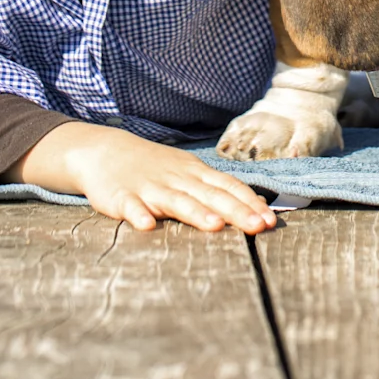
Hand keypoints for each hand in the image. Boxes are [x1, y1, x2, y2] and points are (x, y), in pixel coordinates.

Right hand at [9, 121, 276, 233]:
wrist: (107, 151)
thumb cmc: (157, 168)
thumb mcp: (189, 174)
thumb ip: (219, 190)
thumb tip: (257, 206)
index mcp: (195, 174)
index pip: (228, 186)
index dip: (250, 203)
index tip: (271, 219)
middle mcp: (177, 179)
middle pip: (211, 195)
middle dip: (236, 211)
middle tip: (259, 227)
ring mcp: (149, 187)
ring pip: (176, 200)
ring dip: (196, 213)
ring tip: (215, 225)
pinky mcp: (122, 197)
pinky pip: (131, 206)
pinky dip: (139, 215)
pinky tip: (147, 225)